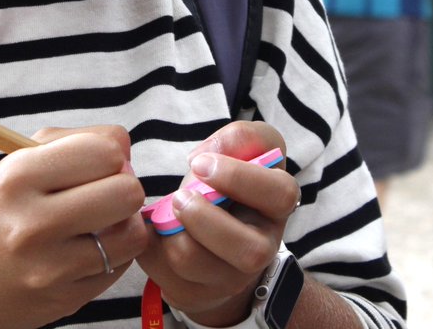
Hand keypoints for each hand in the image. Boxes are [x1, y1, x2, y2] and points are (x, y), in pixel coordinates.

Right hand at [0, 126, 148, 328]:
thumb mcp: (15, 165)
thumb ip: (71, 143)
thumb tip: (126, 146)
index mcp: (18, 176)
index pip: (105, 151)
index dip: (112, 155)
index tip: (98, 166)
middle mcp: (33, 222)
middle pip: (126, 191)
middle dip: (122, 188)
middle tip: (103, 195)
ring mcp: (50, 267)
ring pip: (132, 233)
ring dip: (123, 224)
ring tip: (99, 224)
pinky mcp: (65, 299)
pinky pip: (121, 265)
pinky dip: (114, 254)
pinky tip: (88, 249)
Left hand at [137, 122, 300, 326]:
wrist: (215, 237)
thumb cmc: (230, 186)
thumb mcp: (244, 152)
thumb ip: (239, 138)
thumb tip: (206, 156)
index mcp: (276, 207)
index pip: (281, 194)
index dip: (239, 177)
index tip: (199, 163)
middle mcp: (262, 249)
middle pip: (248, 250)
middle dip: (204, 218)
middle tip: (179, 196)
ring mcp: (229, 278)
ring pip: (194, 261)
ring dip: (172, 230)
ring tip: (168, 211)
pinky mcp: (195, 293)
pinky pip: (163, 274)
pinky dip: (152, 244)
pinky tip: (158, 229)